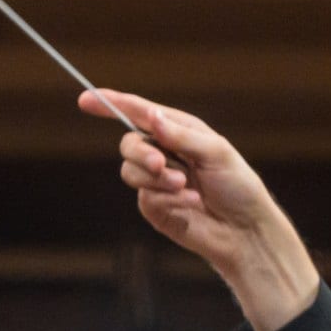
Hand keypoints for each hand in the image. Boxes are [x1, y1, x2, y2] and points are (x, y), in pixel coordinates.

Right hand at [82, 88, 321, 330]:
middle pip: (128, 144)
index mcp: (178, 131)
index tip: (85, 100)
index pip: (138, 112)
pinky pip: (144, 197)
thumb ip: (181, 135)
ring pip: (130, 172)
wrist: (245, 231)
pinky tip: (190, 205)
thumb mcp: (216, 153)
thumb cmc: (239, 187)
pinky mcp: (155, 207)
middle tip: (162, 165)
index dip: (110, 104)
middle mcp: (163, 153)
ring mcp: (157, 182)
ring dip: (157, 180)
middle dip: (140, 153)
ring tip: (186, 188)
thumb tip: (152, 117)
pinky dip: (166, 200)